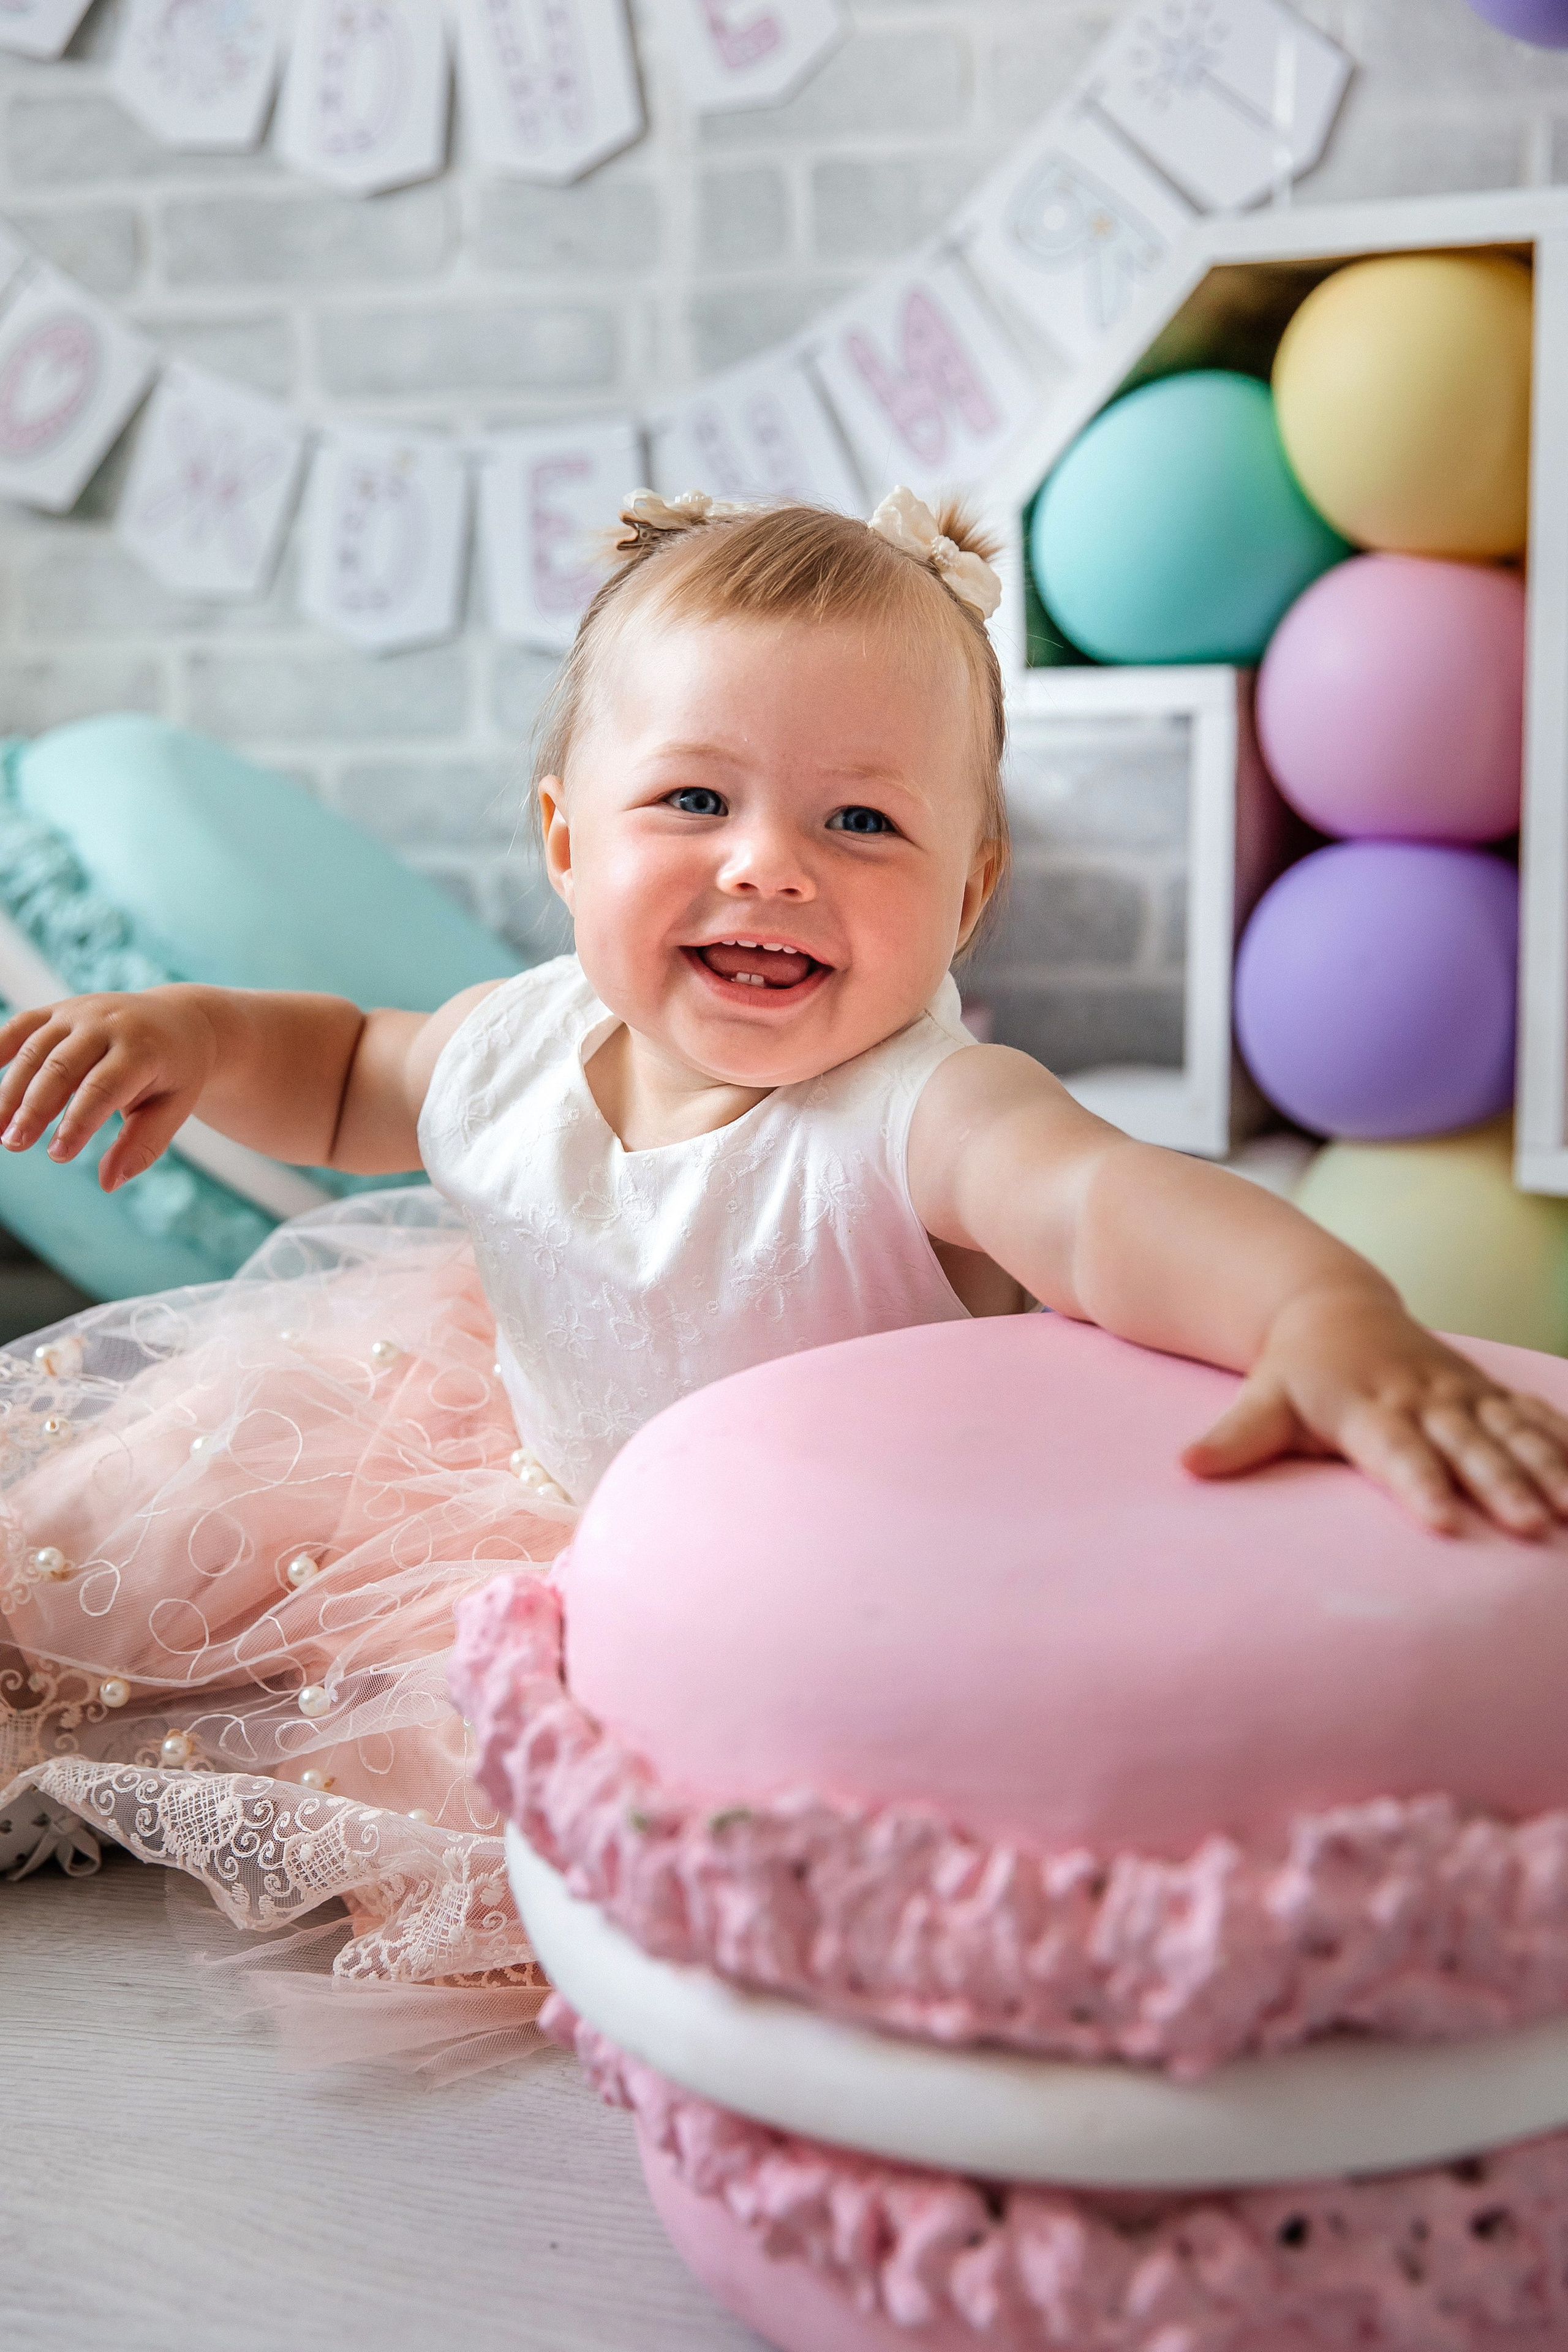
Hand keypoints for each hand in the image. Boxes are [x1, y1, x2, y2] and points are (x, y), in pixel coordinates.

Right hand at [0, 989, 217, 1191]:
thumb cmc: (174, 1073)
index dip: (78, 1121)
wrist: (178, 1021)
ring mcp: (79, 1012)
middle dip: (35, 1106)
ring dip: (10, 1089)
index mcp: (142, 1048)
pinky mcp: (58, 1010)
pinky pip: (21, 1026)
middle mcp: (107, 1023)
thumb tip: (109, 1184)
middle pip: (62, 1066)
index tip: (58, 1155)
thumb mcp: (173, 1108)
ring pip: (35, 1049)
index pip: (103, 1087)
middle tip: (14, 1144)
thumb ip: (143, 1145)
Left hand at [1182, 1281, 1567, 1537]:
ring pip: (1510, 1430)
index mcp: (1366, 1407)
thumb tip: (1186, 1467)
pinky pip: (1532, 1415)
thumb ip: (1233, 1438)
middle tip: (1530, 1528)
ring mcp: (1458, 1393)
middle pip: (1464, 1445)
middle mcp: (1420, 1398)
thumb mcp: (1261, 1401)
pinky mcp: (1484, 1391)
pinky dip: (1566, 1441)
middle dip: (1501, 1485)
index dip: (1421, 1485)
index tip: (1446, 1523)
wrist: (1328, 1307)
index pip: (1395, 1453)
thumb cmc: (1292, 1374)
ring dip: (1548, 1467)